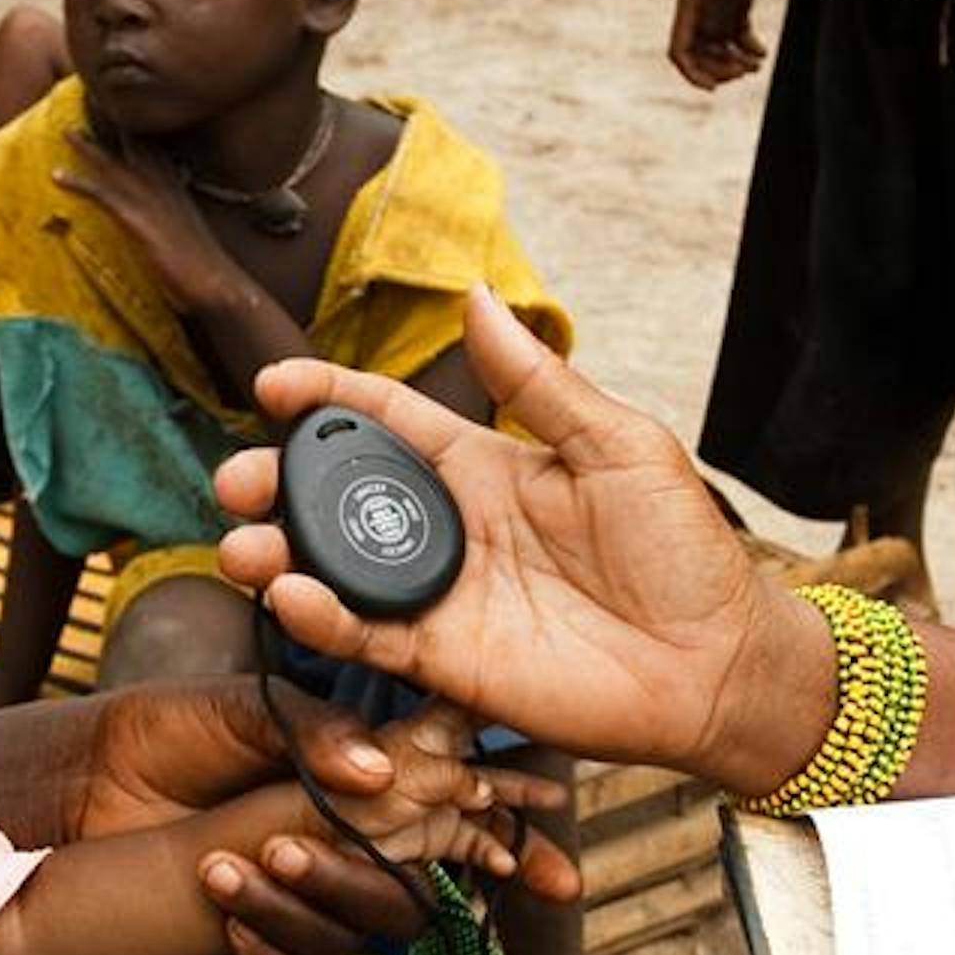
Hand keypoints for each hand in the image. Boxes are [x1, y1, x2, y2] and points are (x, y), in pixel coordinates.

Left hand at [51, 127, 250, 313]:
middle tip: (92, 101)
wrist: (216, 284)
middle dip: (114, 124)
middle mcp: (165, 187)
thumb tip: (165, 222)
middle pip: (137, 147)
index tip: (121, 111)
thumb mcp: (188, 234)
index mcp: (177, 189)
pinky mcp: (139, 220)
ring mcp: (151, 201)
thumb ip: (174, 220)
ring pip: (115, 165)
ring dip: (88, 148)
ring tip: (66, 130)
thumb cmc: (203, 267)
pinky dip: (80, 183)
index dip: (138, 130)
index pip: (156, 149)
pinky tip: (57, 176)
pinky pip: (103, 195)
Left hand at [65, 676, 568, 954]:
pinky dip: (267, 950)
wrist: (82, 784)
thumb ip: (318, 734)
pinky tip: (223, 919)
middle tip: (296, 845)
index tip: (557, 874)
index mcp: (366, 783)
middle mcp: (351, 847)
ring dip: (303, 904)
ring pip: (360, 937)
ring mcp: (310, 900)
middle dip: (380, 882)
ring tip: (227, 865)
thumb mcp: (242, 710)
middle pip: (417, 893)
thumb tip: (380, 773)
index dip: (517, 844)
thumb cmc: (164, 736)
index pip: (463, 814)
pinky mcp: (264, 944)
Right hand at [215, 290, 838, 795]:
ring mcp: (444, 597)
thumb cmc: (686, 552)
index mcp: (485, 465)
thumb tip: (478, 292)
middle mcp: (451, 529)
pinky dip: (321, 619)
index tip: (274, 383)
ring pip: (336, 570)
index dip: (327, 398)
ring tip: (242, 544)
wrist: (719, 662)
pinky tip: (292, 595)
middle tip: (235, 481)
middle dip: (277, 484)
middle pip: (340, 498)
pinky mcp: (446, 660)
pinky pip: (366, 635)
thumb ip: (538, 382)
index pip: (386, 420)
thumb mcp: (621, 444)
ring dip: (278, 556)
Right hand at [669, 0, 776, 89]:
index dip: (694, 74)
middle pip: (702, 54)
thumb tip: (717, 47)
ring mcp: (720, 4)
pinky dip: (749, 46)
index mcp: (688, 8)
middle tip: (744, 72)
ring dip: (736, 61)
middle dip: (721, 68)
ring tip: (755, 65)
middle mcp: (700, 10)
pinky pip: (739, 33)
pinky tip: (762, 52)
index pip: (681, 52)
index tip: (714, 88)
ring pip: (722, 46)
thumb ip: (718, 20)